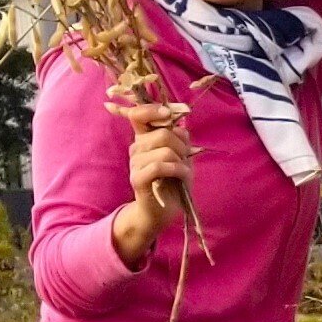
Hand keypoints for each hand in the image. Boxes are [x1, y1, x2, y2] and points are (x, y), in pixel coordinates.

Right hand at [107, 80, 192, 266]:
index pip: (138, 115)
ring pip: (164, 150)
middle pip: (162, 133)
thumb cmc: (173, 183)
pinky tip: (181, 177)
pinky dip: (177, 170)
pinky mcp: (138, 179)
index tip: (167, 114)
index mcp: (144, 139)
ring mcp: (134, 163)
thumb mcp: (182, 158)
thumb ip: (181, 140)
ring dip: (182, 161)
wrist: (163, 212)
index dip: (152, 109)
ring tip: (184, 172)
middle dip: (182, 146)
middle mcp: (136, 148)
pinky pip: (159, 166)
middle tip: (186, 160)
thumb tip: (181, 127)